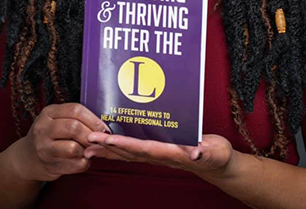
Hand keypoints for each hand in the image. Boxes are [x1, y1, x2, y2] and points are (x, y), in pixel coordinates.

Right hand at [12, 103, 123, 182]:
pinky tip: (82, 159)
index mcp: (48, 113)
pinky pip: (74, 165)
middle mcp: (43, 129)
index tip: (103, 126)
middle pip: (74, 127)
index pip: (75, 110)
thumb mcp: (56, 119)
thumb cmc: (49, 135)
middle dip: (91, 134)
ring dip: (87, 150)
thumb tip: (102, 124)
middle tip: (99, 139)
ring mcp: (44, 149)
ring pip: (74, 148)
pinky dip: (83, 162)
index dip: (93, 118)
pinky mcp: (49, 166)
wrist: (27, 158)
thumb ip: (74, 118)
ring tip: (89, 149)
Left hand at [83, 132, 235, 178]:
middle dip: (108, 147)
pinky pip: (133, 151)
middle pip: (130, 152)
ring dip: (108, 150)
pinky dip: (118, 148)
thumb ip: (206, 152)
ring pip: (128, 153)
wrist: (217, 165)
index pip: (144, 148)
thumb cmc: (217, 155)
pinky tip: (106, 144)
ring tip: (88, 146)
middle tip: (88, 141)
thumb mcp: (216, 151)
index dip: (125, 144)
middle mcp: (160, 155)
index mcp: (172, 153)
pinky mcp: (157, 151)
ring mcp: (157, 155)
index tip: (108, 140)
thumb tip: (195, 153)